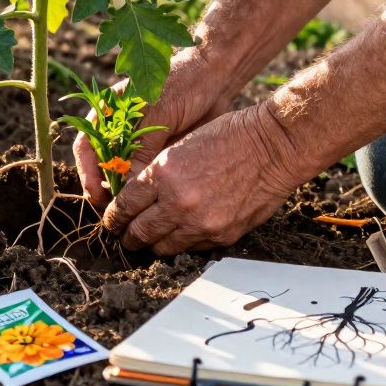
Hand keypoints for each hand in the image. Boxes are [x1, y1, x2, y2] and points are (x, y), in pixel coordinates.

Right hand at [73, 47, 233, 209]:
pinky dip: (142, 194)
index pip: (85, 147)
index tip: (97, 194)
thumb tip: (127, 187)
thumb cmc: (182, 85)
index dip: (87, 173)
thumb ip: (143, 148)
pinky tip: (149, 207)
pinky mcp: (155, 156)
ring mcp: (136, 145)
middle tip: (114, 213)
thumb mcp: (159, 114)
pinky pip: (143, 179)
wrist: (214, 78)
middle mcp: (117, 132)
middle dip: (103, 192)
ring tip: (130, 215)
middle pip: (100, 168)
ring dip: (122, 197)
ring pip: (120, 178)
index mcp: (108, 113)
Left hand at [102, 101, 312, 255]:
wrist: (273, 147)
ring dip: (153, 245)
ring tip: (148, 241)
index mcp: (162, 174)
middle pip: (139, 233)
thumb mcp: (180, 147)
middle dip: (128, 237)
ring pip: (163, 247)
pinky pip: (191, 249)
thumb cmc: (228, 137)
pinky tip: (179, 236)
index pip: (124, 206)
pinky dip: (182, 244)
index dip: (114, 217)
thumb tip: (136, 200)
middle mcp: (177, 202)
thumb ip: (157, 176)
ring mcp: (200, 222)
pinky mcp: (221, 235)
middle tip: (124, 236)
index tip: (112, 220)